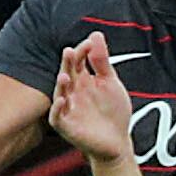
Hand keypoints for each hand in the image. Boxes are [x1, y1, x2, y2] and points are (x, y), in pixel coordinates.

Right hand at [49, 34, 133, 162]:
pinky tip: (62, 100)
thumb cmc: (113, 112)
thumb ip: (102, 61)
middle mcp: (73, 92)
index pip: (78, 61)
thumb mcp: (110, 83)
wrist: (117, 142)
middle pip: (67, 74)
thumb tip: (95, 34)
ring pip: (60, 94)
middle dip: (68, 64)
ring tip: (65, 75)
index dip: (82, 52)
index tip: (90, 44)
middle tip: (70, 52)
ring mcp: (68, 109)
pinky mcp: (67, 126)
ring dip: (61, 85)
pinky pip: (58, 117)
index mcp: (82, 80)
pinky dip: (58, 109)